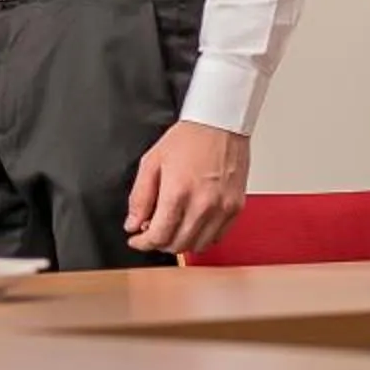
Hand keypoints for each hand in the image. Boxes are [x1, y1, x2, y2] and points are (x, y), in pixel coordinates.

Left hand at [126, 120, 250, 256]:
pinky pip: (217, 237)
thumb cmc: (188, 138)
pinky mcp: (236, 208)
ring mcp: (222, 208)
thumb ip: (140, 197)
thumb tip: (133, 224)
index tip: (137, 240)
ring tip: (172, 227)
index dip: (143, 243)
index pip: (159, 236)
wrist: (220, 124)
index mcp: (178, 193)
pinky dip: (202, 237)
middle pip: (177, 245)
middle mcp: (203, 204)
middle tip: (152, 231)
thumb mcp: (152, 162)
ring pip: (198, 245)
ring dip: (181, 243)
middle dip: (160, 243)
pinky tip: (192, 224)